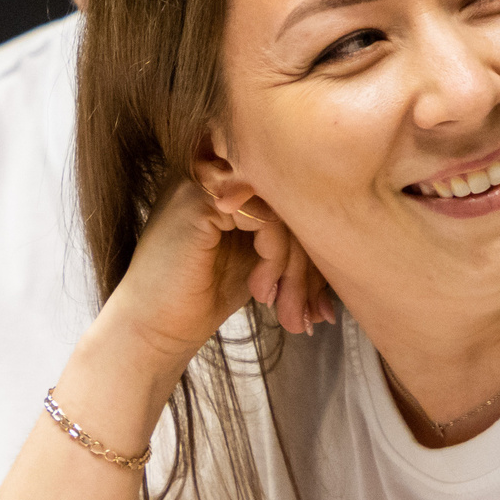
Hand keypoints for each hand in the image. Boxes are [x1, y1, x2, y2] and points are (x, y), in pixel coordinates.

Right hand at [97, 181, 333, 377]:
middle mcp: (212, 170)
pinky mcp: (200, 200)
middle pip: (292, 198)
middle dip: (310, 264)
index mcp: (225, 180)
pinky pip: (266, 217)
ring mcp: (203, 180)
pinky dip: (275, 258)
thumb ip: (288, 235)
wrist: (151, 330)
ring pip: (284, 208)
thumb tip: (348, 237)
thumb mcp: (257, 259)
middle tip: (312, 314)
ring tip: (286, 310)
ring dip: (296, 268)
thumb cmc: (199, 298)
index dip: (313, 247)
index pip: (289, 194)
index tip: (319, 303)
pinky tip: (260, 291)